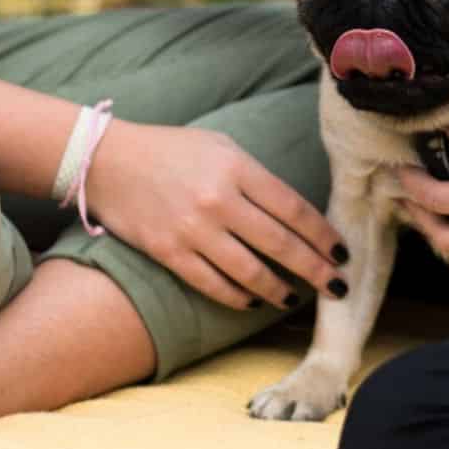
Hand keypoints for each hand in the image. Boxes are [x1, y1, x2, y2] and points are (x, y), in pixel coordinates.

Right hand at [90, 122, 347, 311]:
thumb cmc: (172, 150)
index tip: (342, 253)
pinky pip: (212, 284)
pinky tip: (254, 301)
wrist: (106, 160)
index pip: (295, 209)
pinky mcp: (168, 252)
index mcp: (237, 168)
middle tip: (338, 287)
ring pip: (250, 271)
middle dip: (316, 269)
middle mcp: (218, 200)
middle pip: (281, 244)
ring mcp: (192, 229)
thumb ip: (256, 178)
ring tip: (295, 298)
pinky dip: (237, 296)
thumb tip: (294, 215)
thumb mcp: (221, 147)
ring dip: (279, 289)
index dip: (323, 235)